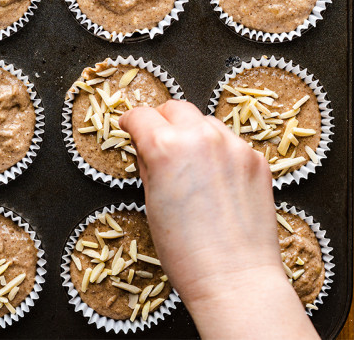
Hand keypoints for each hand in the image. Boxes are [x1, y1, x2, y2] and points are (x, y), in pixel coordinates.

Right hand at [120, 100, 317, 339]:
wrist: (234, 279)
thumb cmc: (186, 252)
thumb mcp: (151, 202)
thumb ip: (148, 164)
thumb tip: (146, 147)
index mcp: (165, 147)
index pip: (140, 115)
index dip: (130, 122)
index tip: (130, 128)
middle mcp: (201, 137)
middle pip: (175, 108)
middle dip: (162, 121)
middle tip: (158, 142)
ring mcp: (234, 146)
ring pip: (205, 122)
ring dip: (193, 134)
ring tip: (190, 165)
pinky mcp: (256, 160)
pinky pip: (231, 143)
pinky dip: (219, 152)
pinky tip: (215, 181)